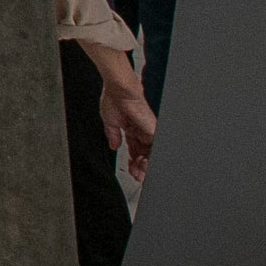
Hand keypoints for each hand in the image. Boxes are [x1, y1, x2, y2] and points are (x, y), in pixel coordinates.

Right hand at [98, 63, 156, 180]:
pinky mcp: (153, 131)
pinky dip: (150, 160)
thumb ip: (113, 135)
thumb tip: (113, 145)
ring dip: (145, 167)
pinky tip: (144, 167)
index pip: (135, 150)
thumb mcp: (109, 121)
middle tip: (136, 175)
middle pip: (144, 154)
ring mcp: (148, 131)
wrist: (119, 90)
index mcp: (131, 128)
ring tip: (139, 174)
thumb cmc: (114, 98)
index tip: (130, 169)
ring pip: (151, 154)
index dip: (133, 161)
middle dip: (140, 167)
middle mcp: (141, 131)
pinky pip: (156, 149)